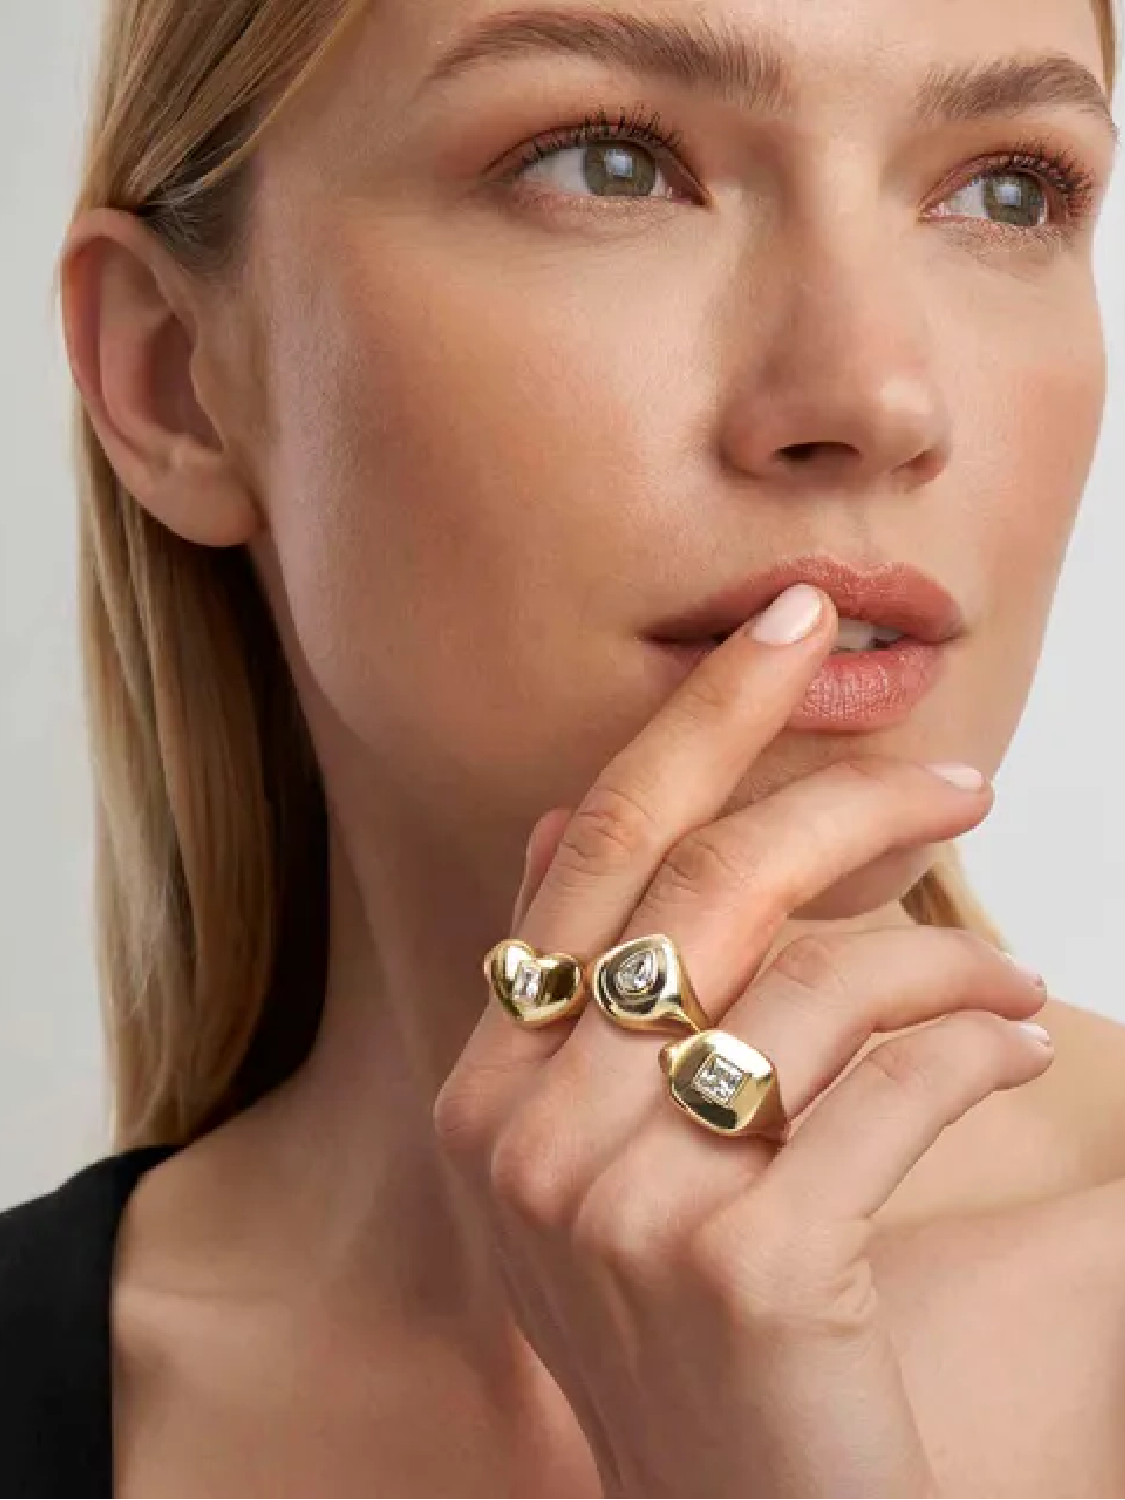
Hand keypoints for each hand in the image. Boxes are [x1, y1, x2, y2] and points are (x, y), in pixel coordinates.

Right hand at [433, 586, 1051, 1498]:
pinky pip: (887, 1090)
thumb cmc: (681, 1319)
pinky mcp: (742, 1267)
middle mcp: (527, 1133)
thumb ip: (567, 986)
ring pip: (814, 979)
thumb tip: (560, 816)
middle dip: (846, 800)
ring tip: (1011, 975)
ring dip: (944, 956)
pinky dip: (974, 1051)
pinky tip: (1013, 1048)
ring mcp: (621, 1204)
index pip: (599, 845)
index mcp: (490, 1086)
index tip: (790, 621)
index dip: (702, 718)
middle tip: (957, 781)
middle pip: (708, 882)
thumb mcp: (587, 1155)